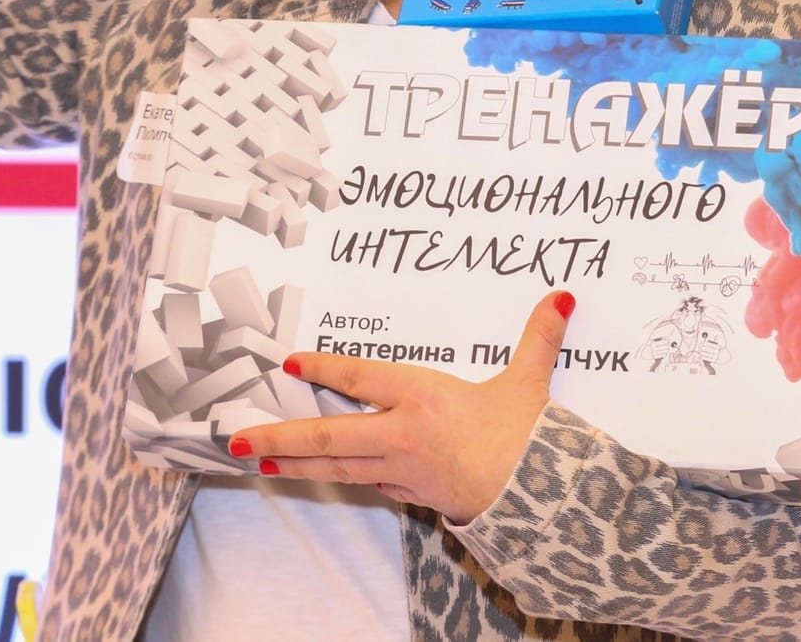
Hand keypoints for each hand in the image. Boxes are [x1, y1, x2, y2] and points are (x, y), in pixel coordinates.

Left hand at [229, 290, 575, 524]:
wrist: (541, 503)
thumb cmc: (529, 441)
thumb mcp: (529, 383)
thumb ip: (538, 337)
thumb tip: (561, 296)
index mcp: (424, 397)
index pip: (360, 377)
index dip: (323, 367)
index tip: (290, 361)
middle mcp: (403, 433)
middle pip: (330, 434)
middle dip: (281, 434)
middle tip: (239, 439)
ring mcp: (403, 469)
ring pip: (337, 467)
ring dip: (295, 462)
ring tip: (259, 461)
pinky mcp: (413, 495)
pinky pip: (368, 484)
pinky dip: (343, 478)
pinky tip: (323, 476)